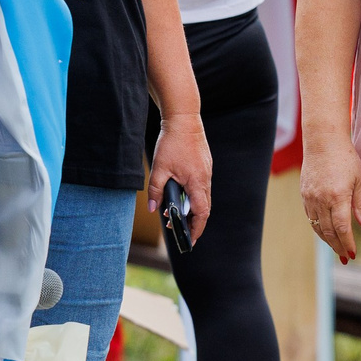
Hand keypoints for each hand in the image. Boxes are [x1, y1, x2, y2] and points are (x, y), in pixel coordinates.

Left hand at [149, 116, 213, 243]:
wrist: (184, 120)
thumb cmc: (172, 143)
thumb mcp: (159, 168)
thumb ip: (155, 190)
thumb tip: (153, 209)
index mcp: (196, 182)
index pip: (201, 213)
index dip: (196, 228)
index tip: (190, 240)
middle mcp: (205, 179)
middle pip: (203, 208)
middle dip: (193, 222)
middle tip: (180, 232)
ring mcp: (207, 173)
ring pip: (202, 198)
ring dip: (191, 208)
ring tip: (175, 214)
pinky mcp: (205, 167)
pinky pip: (201, 187)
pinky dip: (192, 196)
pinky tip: (180, 195)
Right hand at [301, 134, 360, 262]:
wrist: (323, 142)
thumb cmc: (346, 158)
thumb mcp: (360, 179)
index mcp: (338, 197)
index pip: (342, 228)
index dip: (347, 243)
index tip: (352, 254)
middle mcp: (321, 200)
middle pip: (329, 231)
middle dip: (338, 247)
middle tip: (345, 258)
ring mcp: (310, 198)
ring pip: (318, 227)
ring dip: (327, 240)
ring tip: (337, 249)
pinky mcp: (304, 195)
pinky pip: (311, 217)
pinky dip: (319, 228)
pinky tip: (326, 233)